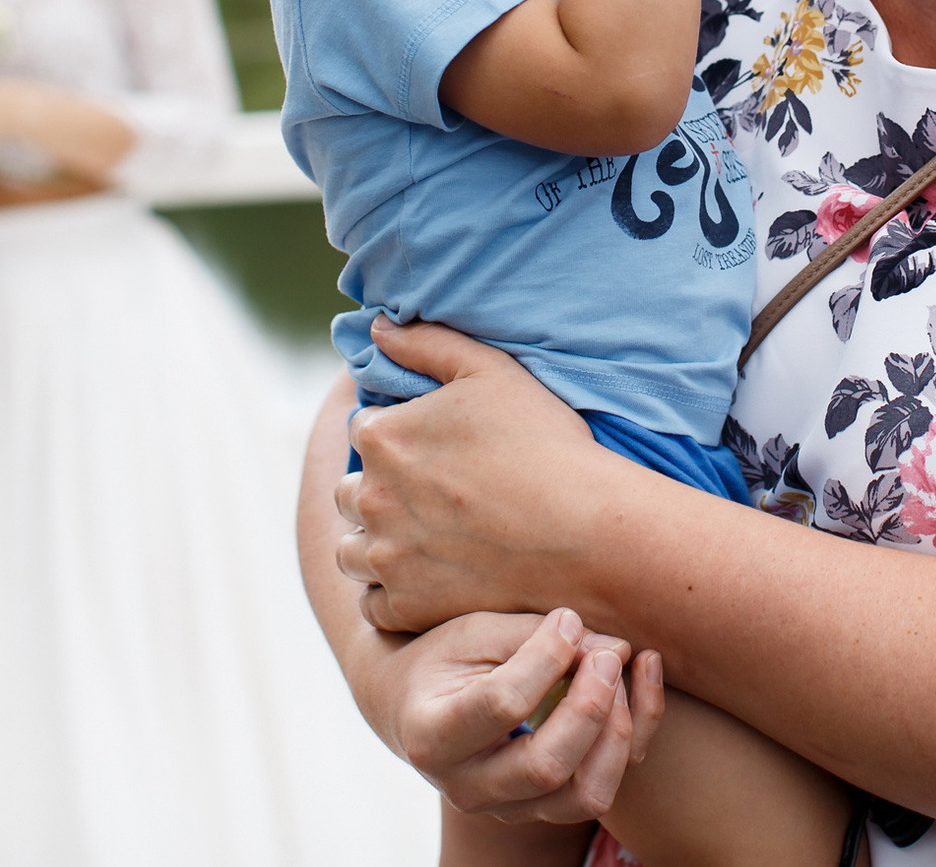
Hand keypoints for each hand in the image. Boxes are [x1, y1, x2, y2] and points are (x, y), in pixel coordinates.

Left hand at [335, 319, 635, 632]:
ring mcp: (386, 558)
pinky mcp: (407, 607)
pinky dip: (394, 594)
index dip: (397, 435)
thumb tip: (377, 327)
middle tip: (431, 496)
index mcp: (383, 437)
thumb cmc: (543, 445)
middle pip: (350, 493)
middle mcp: (371, 498)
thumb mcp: (490, 372)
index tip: (432, 448)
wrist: (584, 532)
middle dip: (379, 490)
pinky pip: (374, 604)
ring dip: (375, 544)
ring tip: (422, 541)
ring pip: (353, 552)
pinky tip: (429, 580)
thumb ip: (426, 343)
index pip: (363, 430)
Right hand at [359, 608, 666, 822]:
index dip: (546, 658)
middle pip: (547, 766)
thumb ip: (534, 636)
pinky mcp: (543, 809)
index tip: (567, 620)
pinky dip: (636, 738)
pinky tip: (641, 679)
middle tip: (607, 653)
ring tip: (626, 668)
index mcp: (434, 735)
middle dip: (591, 704)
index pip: (502, 704)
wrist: (415, 710)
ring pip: (585, 794)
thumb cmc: (443, 660)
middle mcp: (468, 786)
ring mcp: (508, 808)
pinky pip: (602, 789)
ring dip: (621, 730)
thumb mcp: (472, 633)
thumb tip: (612, 649)